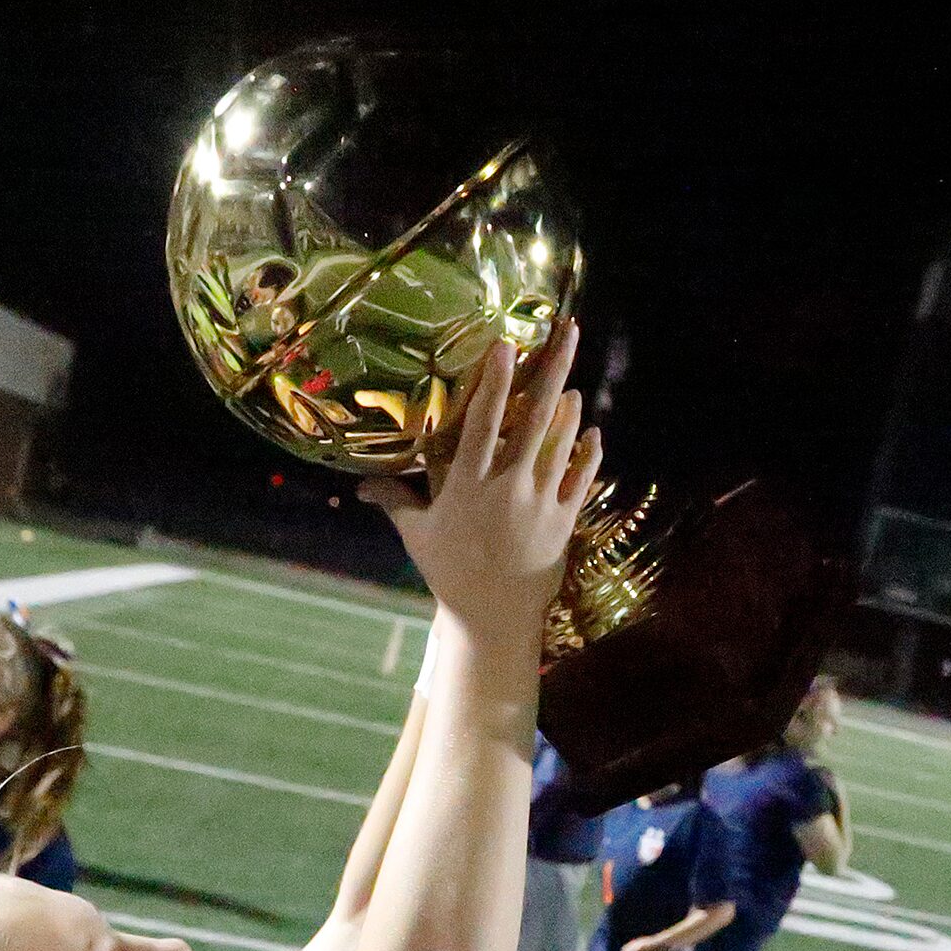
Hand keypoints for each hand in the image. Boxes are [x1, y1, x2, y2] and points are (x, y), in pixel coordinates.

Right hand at [358, 323, 602, 645]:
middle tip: (566, 333)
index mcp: (470, 485)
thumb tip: (359, 485)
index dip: (496, 381)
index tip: (506, 345)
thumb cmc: (451, 574)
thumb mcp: (419, 536)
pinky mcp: (563, 522)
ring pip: (561, 443)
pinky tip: (592, 431)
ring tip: (574, 379)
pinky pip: (580, 479)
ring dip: (570, 409)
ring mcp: (540, 503)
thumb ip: (394, 502)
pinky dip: (587, 454)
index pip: (484, 422)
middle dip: (552, 371)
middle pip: (534, 417)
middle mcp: (508, 487)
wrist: (493, 618)